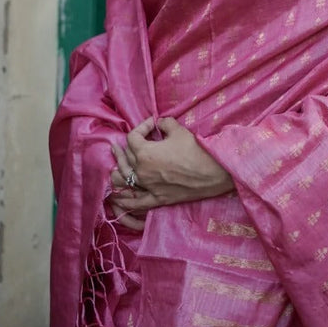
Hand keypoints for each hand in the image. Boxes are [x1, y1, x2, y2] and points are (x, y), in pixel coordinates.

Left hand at [110, 117, 233, 220]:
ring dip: (118, 170)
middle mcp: (141, 171)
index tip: (154, 124)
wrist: (212, 173)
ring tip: (115, 164)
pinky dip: (124, 200)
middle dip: (129, 145)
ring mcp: (148, 187)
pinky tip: (115, 197)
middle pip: (126, 156)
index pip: (133, 137)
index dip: (142, 127)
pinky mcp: (157, 199)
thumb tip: (161, 123)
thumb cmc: (195, 150)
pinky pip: (135, 203)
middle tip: (134, 139)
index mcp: (144, 153)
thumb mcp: (179, 130)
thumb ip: (165, 123)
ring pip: (124, 179)